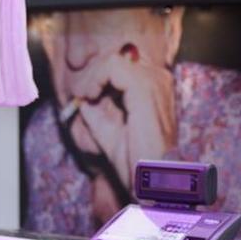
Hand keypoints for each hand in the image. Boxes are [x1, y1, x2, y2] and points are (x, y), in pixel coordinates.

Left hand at [72, 55, 176, 190]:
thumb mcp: (111, 135)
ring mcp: (154, 81)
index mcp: (156, 90)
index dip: (98, 77)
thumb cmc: (138, 163)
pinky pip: (112, 66)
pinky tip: (90, 95)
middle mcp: (159, 80)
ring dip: (92, 77)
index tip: (84, 96)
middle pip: (116, 59)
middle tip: (81, 95)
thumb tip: (81, 101)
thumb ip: (97, 116)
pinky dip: (95, 78)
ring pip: (112, 60)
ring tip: (85, 96)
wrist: (153, 180)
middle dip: (93, 75)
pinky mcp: (144, 87)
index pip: (121, 67)